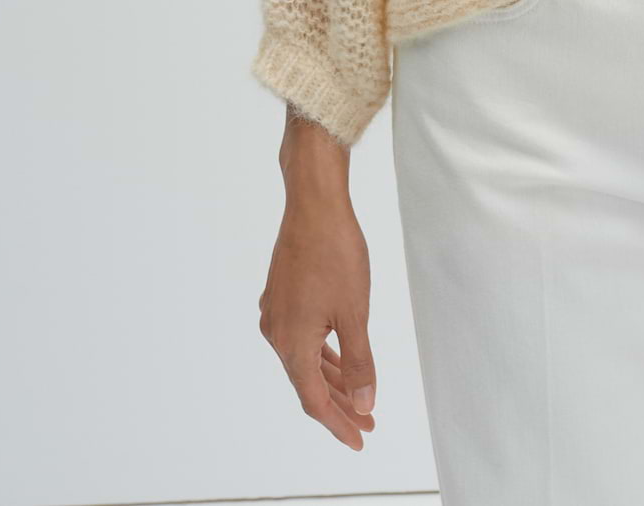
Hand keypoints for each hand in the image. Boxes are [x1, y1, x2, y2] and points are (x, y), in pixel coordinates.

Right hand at [258, 185, 377, 448]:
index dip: (338, 423)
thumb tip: (362, 403)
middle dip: (339, 404)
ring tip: (358, 394)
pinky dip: (322, 352)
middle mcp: (276, 332)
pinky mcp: (281, 295)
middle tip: (367, 420)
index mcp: (291, 342)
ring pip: (305, 358)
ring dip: (331, 378)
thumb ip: (358, 362)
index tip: (360, 439)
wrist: (314, 204)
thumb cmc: (336, 253)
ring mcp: (276, 313)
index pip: (313, 400)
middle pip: (307, 382)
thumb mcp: (355, 312)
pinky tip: (337, 355)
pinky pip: (302, 337)